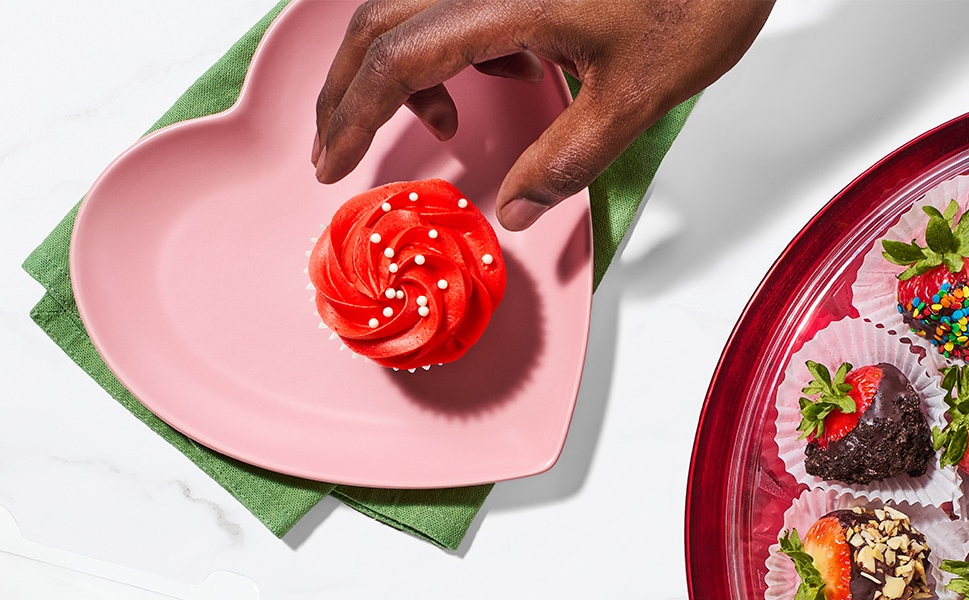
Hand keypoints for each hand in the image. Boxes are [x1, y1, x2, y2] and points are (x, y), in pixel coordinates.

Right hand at [312, 0, 774, 229]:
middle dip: (349, 89)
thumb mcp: (634, 97)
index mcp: (506, 3)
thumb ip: (566, 160)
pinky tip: (509, 72)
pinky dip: (452, 41)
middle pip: (380, 24)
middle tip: (341, 145)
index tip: (334, 162)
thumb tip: (513, 211)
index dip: (353, 115)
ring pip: (410, 7)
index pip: (397, 60)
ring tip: (444, 120)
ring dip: (401, 66)